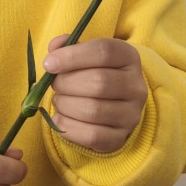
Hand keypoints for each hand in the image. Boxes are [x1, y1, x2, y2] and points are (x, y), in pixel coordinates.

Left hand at [43, 35, 147, 152]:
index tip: (49, 63)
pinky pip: (91, 135)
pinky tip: (60, 117)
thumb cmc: (93, 73)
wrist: (112, 106)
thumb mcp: (85, 54)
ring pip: (93, 110)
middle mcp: (136, 86)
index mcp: (128, 57)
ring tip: (59, 100)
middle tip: (55, 84)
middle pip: (98, 81)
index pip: (104, 51)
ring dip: (65, 104)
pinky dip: (67, 126)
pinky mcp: (120, 138)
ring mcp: (131, 114)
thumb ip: (68, 47)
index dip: (72, 56)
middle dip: (66, 83)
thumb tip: (54, 47)